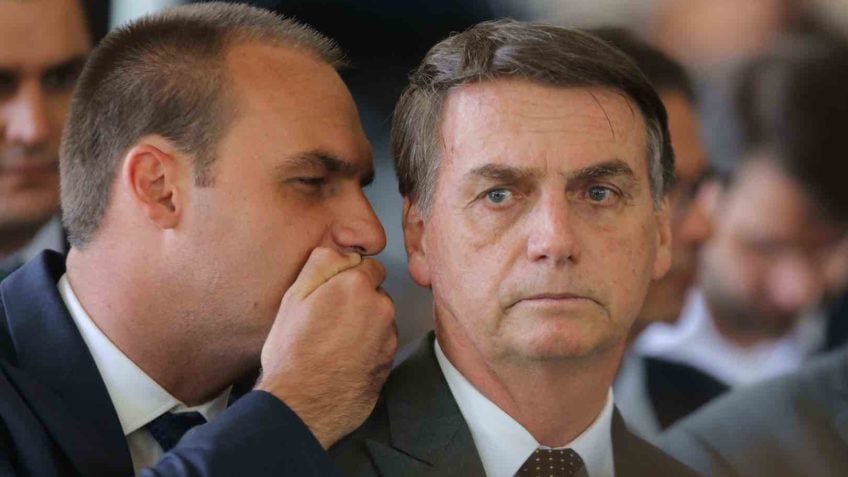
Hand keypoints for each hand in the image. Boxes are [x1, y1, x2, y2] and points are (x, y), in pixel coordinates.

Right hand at [255, 247, 396, 447]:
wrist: (301, 405)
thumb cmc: (292, 352)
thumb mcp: (293, 296)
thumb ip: (321, 263)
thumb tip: (339, 249)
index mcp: (357, 286)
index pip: (367, 265)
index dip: (347, 277)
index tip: (331, 292)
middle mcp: (381, 308)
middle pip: (374, 294)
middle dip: (356, 301)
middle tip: (327, 320)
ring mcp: (388, 339)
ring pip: (377, 321)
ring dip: (362, 326)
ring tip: (332, 344)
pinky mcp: (388, 364)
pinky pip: (379, 347)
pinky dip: (366, 350)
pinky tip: (341, 360)